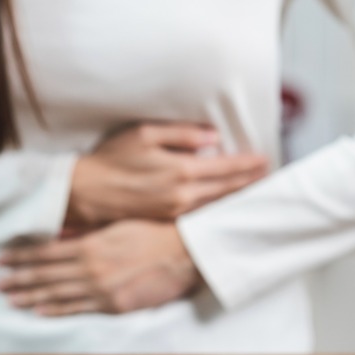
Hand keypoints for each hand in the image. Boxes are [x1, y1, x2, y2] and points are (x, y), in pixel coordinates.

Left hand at [0, 220, 200, 315]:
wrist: (185, 252)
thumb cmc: (152, 232)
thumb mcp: (115, 224)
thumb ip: (85, 229)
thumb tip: (58, 229)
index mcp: (89, 244)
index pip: (45, 252)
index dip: (21, 257)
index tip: (1, 259)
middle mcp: (90, 267)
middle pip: (45, 275)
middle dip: (18, 279)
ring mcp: (100, 289)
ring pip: (56, 294)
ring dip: (30, 297)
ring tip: (10, 299)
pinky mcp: (113, 305)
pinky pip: (78, 309)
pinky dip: (57, 310)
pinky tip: (39, 312)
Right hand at [66, 122, 267, 227]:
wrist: (86, 192)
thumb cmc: (112, 159)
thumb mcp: (145, 134)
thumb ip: (181, 134)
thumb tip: (212, 138)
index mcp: (181, 171)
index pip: (226, 167)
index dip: (248, 164)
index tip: (265, 160)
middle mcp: (182, 195)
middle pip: (226, 190)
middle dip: (249, 183)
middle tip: (268, 178)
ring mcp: (174, 211)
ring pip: (215, 205)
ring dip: (235, 197)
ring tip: (251, 191)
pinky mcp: (164, 220)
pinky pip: (198, 214)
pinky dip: (215, 209)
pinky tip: (222, 205)